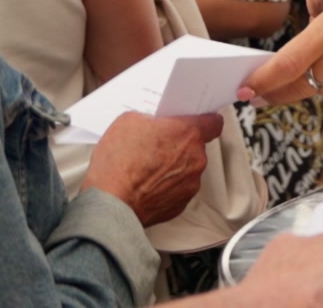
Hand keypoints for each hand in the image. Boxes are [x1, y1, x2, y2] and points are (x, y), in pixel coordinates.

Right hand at [80, 111, 222, 225]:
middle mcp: (195, 159)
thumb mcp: (128, 121)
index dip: (204, 119)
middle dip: (178, 144)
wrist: (110, 204)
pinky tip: (146, 184)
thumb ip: (151, 118)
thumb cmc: (118, 165)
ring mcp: (190, 183)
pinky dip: (166, 186)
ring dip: (172, 167)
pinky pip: (178, 188)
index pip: (213, 122)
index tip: (196, 120)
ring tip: (145, 168)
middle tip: (155, 145)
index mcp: (187, 134)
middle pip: (195, 146)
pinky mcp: (180, 203)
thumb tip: (153, 122)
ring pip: (187, 168)